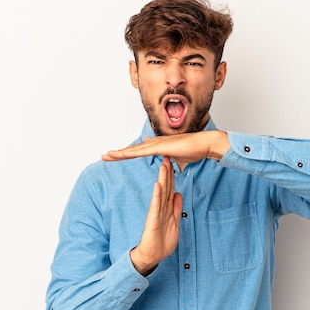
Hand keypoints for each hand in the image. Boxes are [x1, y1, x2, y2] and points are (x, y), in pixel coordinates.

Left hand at [102, 130, 230, 164]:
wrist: (203, 144)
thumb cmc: (194, 150)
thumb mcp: (178, 159)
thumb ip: (171, 162)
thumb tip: (169, 165)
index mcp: (158, 146)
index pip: (139, 152)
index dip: (128, 154)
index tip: (117, 157)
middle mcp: (154, 143)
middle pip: (133, 150)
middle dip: (119, 153)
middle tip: (105, 156)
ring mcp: (156, 144)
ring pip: (133, 150)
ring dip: (119, 153)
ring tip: (107, 155)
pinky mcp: (159, 147)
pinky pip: (140, 151)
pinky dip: (128, 153)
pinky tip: (119, 154)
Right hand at [130, 157, 182, 275]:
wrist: (151, 256)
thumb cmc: (161, 242)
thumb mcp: (174, 223)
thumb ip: (176, 208)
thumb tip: (178, 193)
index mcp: (166, 208)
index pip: (170, 188)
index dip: (172, 176)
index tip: (174, 162)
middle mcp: (160, 207)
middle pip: (165, 186)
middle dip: (167, 172)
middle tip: (167, 156)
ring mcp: (156, 212)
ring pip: (161, 193)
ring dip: (162, 178)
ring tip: (163, 165)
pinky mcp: (153, 219)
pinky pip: (156, 205)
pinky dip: (157, 194)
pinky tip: (157, 184)